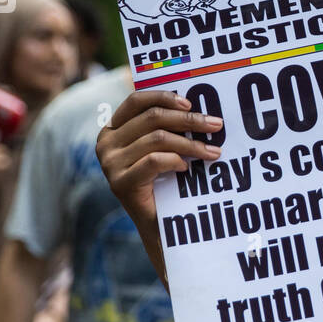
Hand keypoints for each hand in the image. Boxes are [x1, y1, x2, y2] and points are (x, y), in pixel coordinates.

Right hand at [95, 90, 223, 232]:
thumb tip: (195, 107)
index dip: (163, 96)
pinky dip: (175, 161)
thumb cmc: (163, 182)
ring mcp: (110, 164)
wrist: (156, 225)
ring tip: (212, 151)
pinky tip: (187, 167)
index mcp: (113, 129)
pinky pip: (154, 161)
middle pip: (152, 117)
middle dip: (189, 120)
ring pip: (157, 139)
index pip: (136, 101)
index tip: (191, 103)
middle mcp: (106, 143)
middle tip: (216, 125)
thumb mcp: (161, 148)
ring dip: (191, 144)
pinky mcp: (120, 183)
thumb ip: (166, 127)